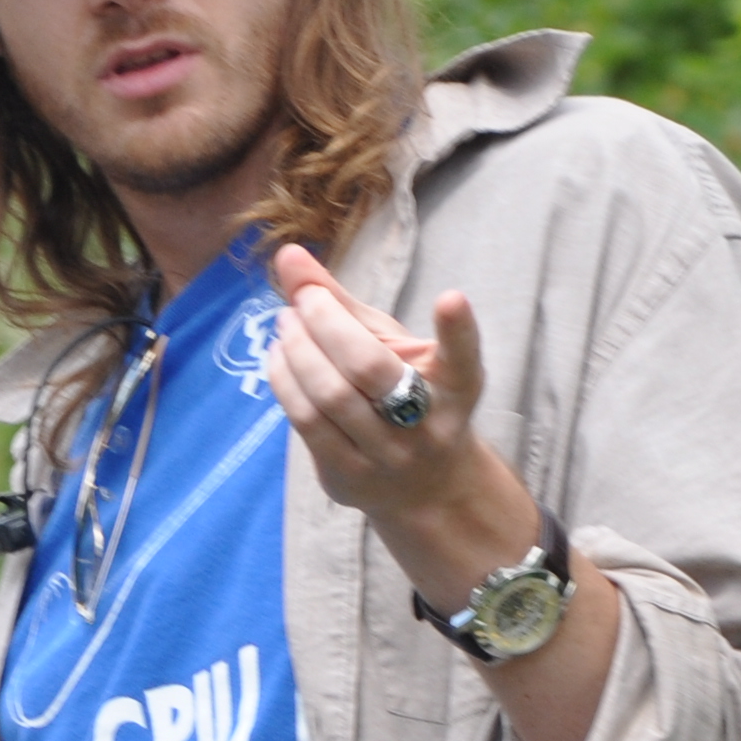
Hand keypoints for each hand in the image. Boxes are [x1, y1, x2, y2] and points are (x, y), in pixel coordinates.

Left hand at [261, 244, 538, 609]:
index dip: (457, 329)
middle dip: (327, 323)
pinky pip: (306, 423)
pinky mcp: (350, 478)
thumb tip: (287, 253)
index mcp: (456, 386)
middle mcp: (428, 426)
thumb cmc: (405, 394)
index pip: (462, 357)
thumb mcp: (392, 346)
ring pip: (330, 397)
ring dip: (297, 351)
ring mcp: (388, 458)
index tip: (450, 297)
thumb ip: (342, 302)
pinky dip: (285, 382)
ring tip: (286, 324)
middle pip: (368, 368)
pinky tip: (278, 357)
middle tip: (305, 300)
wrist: (423, 486)